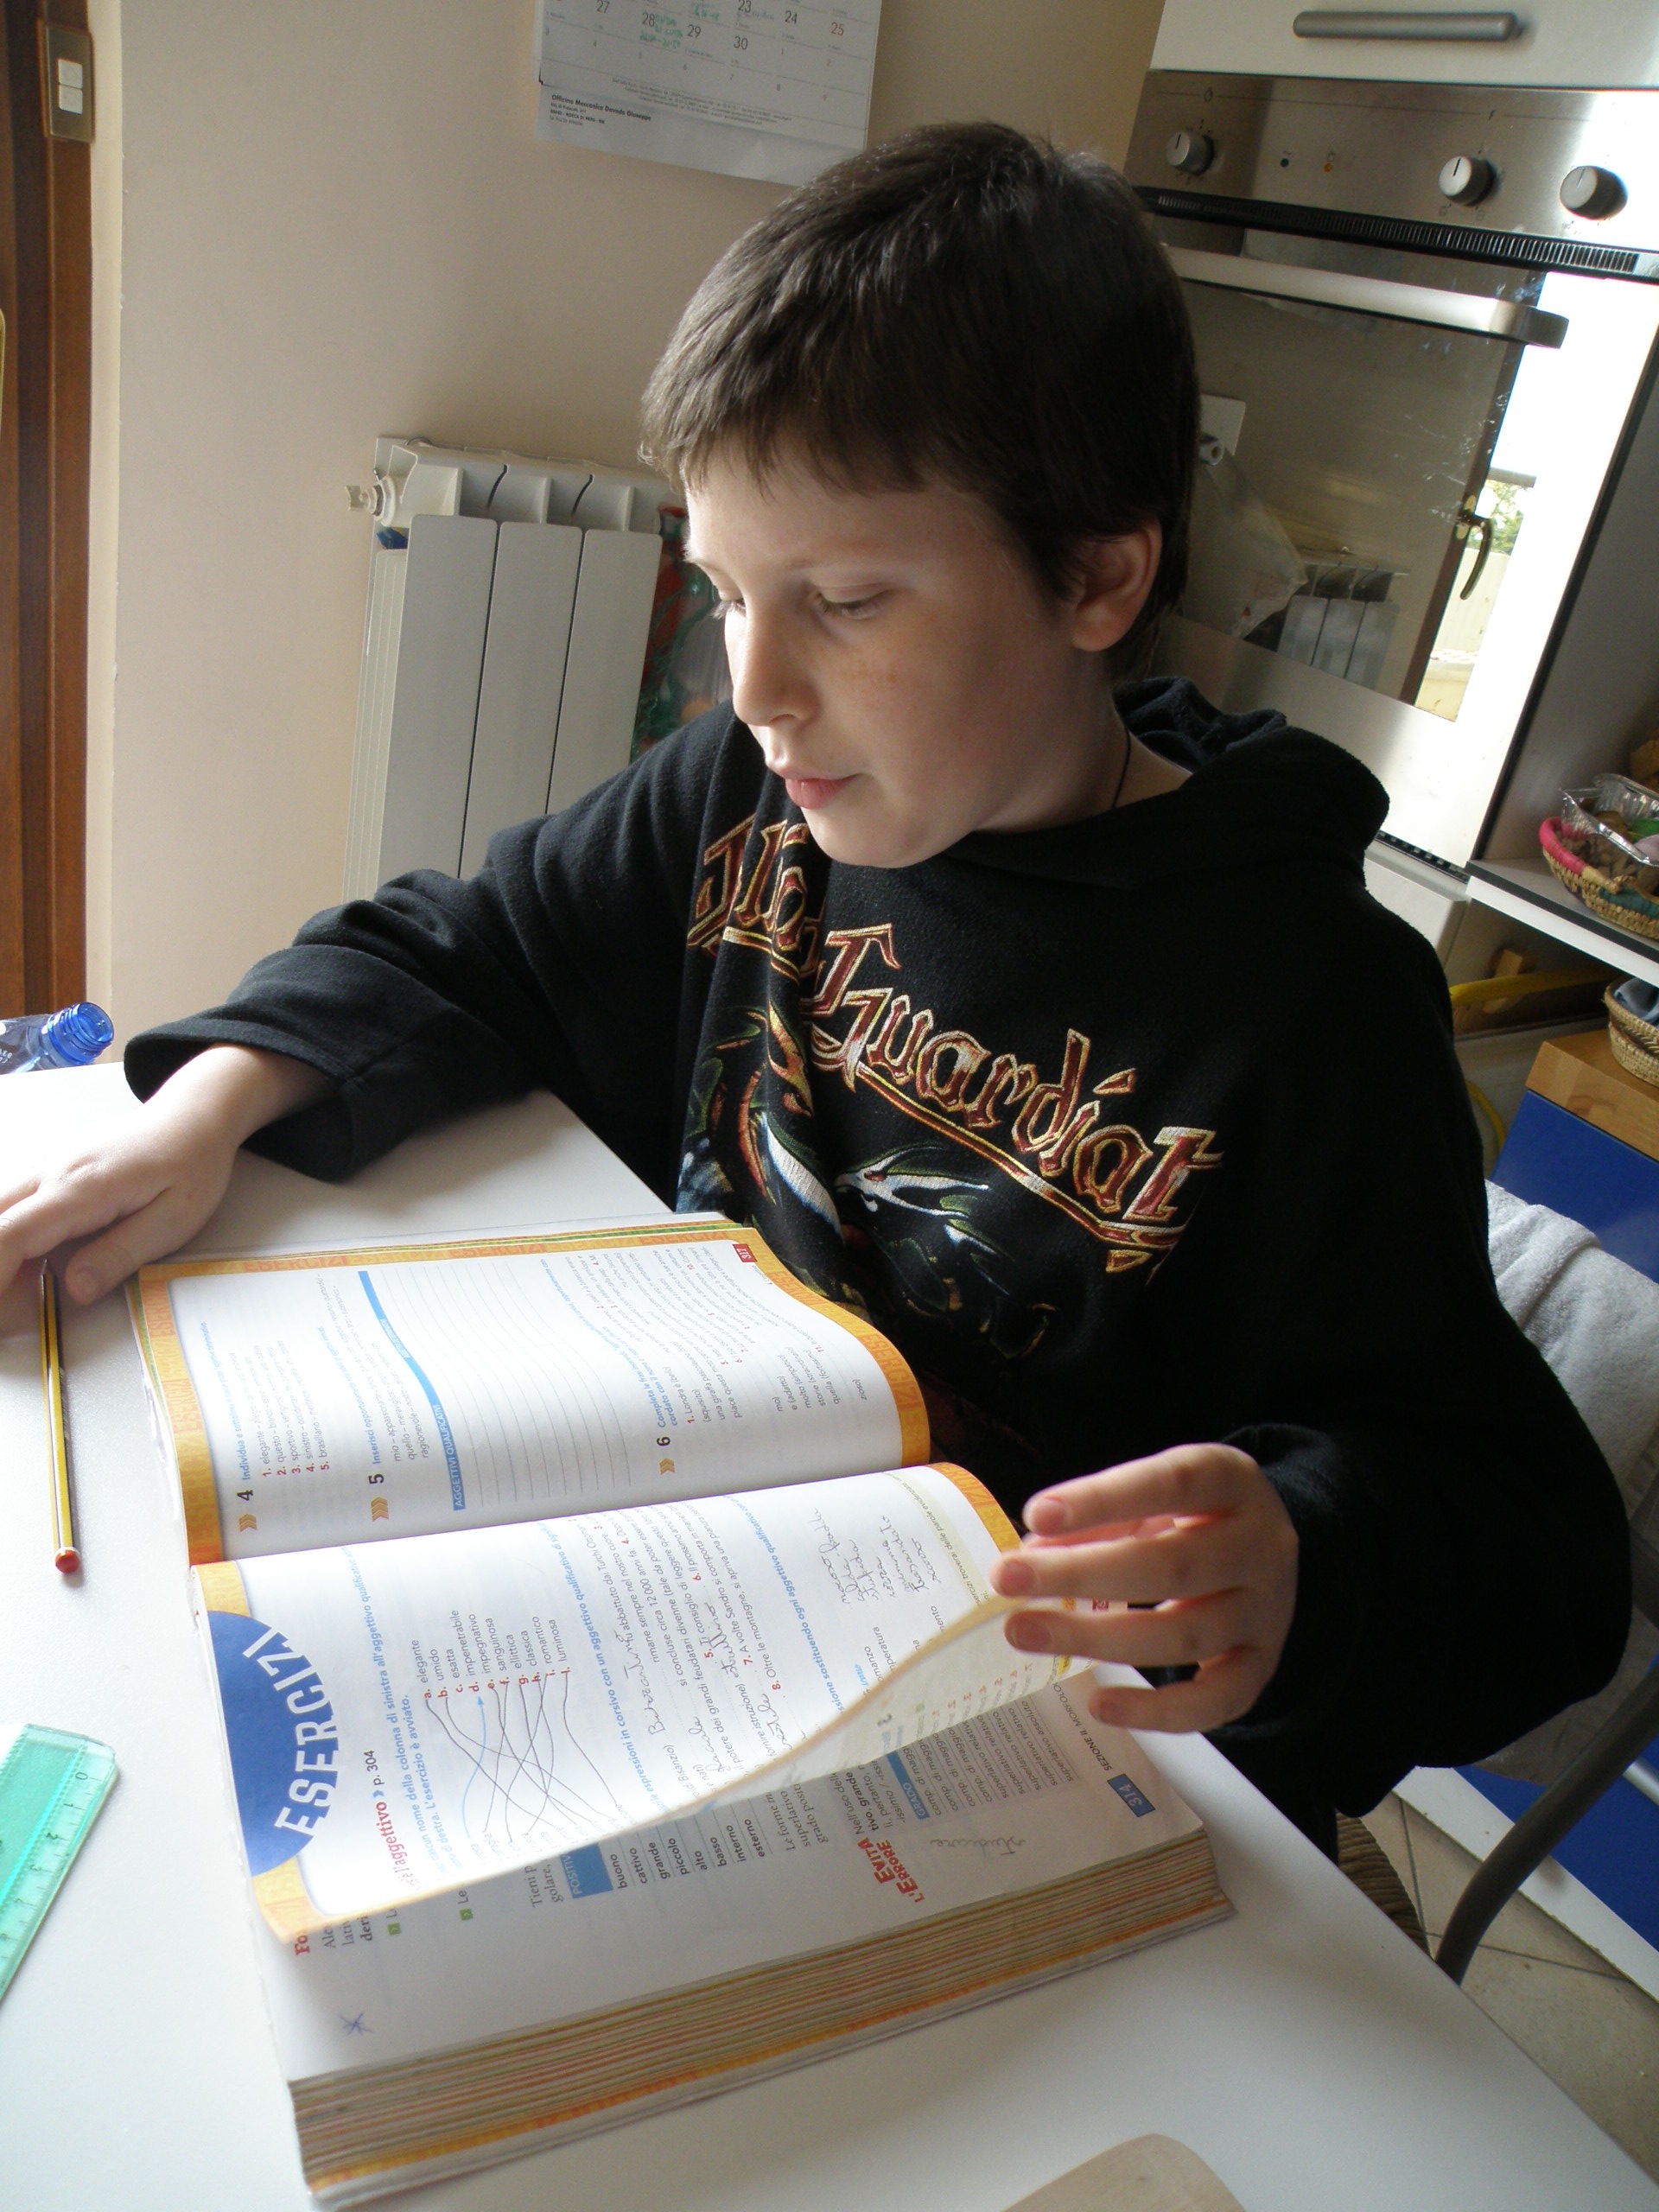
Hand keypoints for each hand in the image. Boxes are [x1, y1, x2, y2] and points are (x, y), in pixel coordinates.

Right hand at [0, 1045, 332, 1316]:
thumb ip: (119, 1255)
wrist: (192, 1118)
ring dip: (2, 1259)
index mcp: (79, 1189)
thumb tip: (74, 1290)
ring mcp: (45, 1171)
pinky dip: (11, 1243)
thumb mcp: (172, 1220)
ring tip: (26, 1298)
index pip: (10, 1236)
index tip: (1, 1321)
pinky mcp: (50, 1175)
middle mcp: (50, 1175)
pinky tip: (37, 1268)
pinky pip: (12, 1210)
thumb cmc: (190, 1165)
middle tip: (13, 1318)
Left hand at [986, 1444, 1297, 1733]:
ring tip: (1025, 1632)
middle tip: (1008, 1579)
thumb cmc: (1193, 1517)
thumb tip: (1032, 1555)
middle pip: (1173, 1565)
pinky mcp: (1262, 1666)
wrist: (1266, 1552)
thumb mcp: (1154, 1496)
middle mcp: (1261, 1546)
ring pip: (1184, 1635)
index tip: (1038, 1515)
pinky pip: (1215, 1701)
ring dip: (1097, 1639)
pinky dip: (1156, 1710)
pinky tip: (1100, 1702)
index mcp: (1233, 1481)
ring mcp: (1267, 1612)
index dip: (1105, 1499)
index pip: (1173, 1483)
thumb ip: (1099, 1518)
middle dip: (1082, 1574)